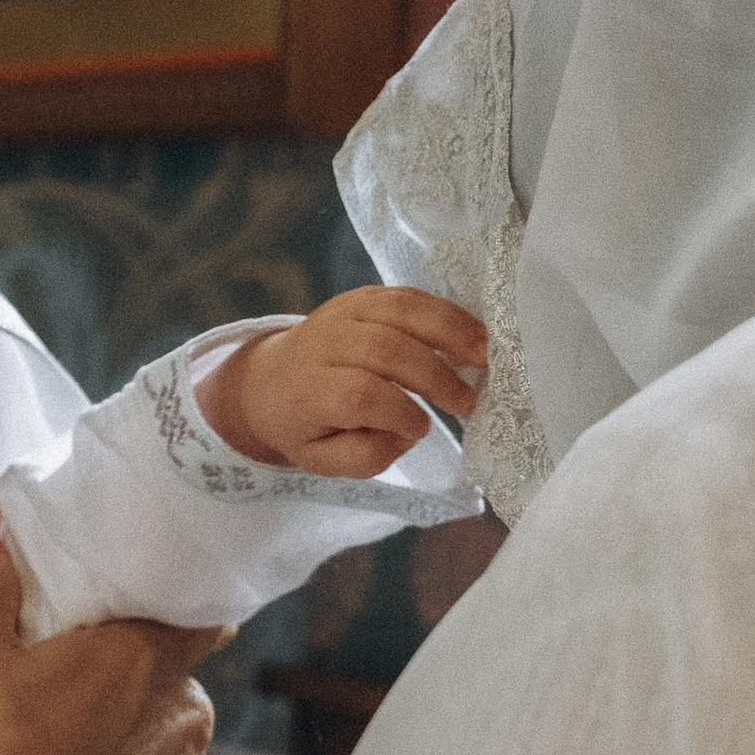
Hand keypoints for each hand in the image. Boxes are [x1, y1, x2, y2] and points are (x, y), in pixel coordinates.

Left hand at [195, 289, 487, 478]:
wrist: (270, 380)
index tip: (424, 428)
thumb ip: (365, 455)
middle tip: (466, 400)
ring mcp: (342, 313)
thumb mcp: (322, 459)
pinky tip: (472, 334)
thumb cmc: (305, 425)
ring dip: (449, 332)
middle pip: (384, 349)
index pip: (357, 394)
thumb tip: (408, 431)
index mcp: (308, 389)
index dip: (399, 411)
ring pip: (400, 311)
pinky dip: (445, 312)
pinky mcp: (363, 297)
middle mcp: (322, 344)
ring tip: (484, 357)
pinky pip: (408, 295)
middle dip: (433, 375)